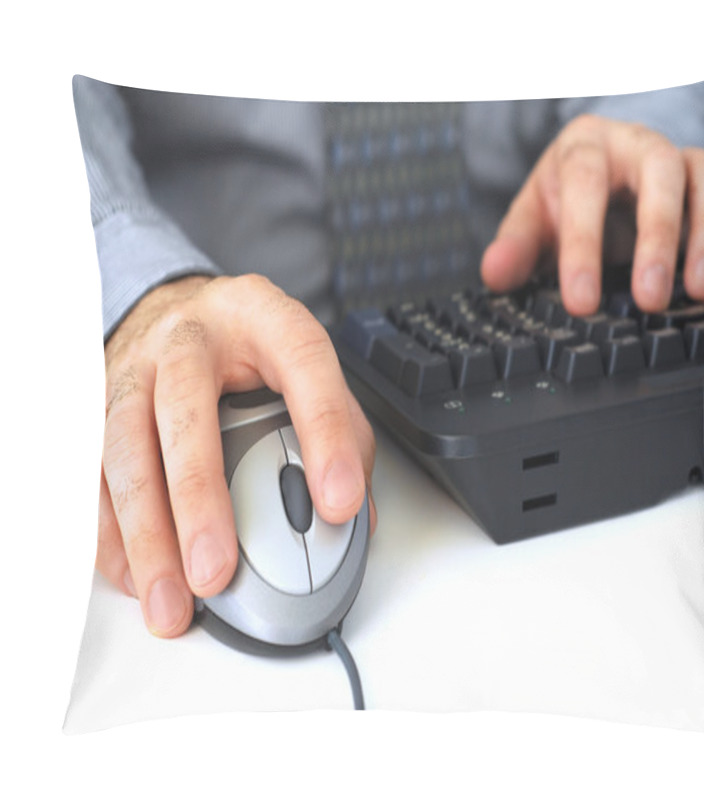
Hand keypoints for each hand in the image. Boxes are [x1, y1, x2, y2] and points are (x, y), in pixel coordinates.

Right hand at [98, 274, 376, 637]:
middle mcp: (189, 338)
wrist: (180, 307)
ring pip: (125, 451)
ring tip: (170, 598)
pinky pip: (95, 472)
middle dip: (199, 502)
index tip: (338, 503)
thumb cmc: (249, 342)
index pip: (302, 366)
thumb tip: (352, 513)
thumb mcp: (303, 364)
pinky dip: (112, 531)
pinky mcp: (100, 405)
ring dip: (145, 534)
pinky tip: (134, 575)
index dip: (324, 435)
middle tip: (217, 572)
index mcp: (261, 317)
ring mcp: (135, 369)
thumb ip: (340, 430)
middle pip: (185, 416)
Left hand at [480, 114, 703, 314]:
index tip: (581, 302)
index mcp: (583, 146)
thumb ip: (515, 245)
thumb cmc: (563, 196)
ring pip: (702, 181)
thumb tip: (494, 274)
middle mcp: (635, 143)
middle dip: (655, 238)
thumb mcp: (532, 218)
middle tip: (649, 299)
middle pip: (656, 174)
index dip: (583, 244)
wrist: (599, 168)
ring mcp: (676, 157)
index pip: (583, 184)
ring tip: (699, 291)